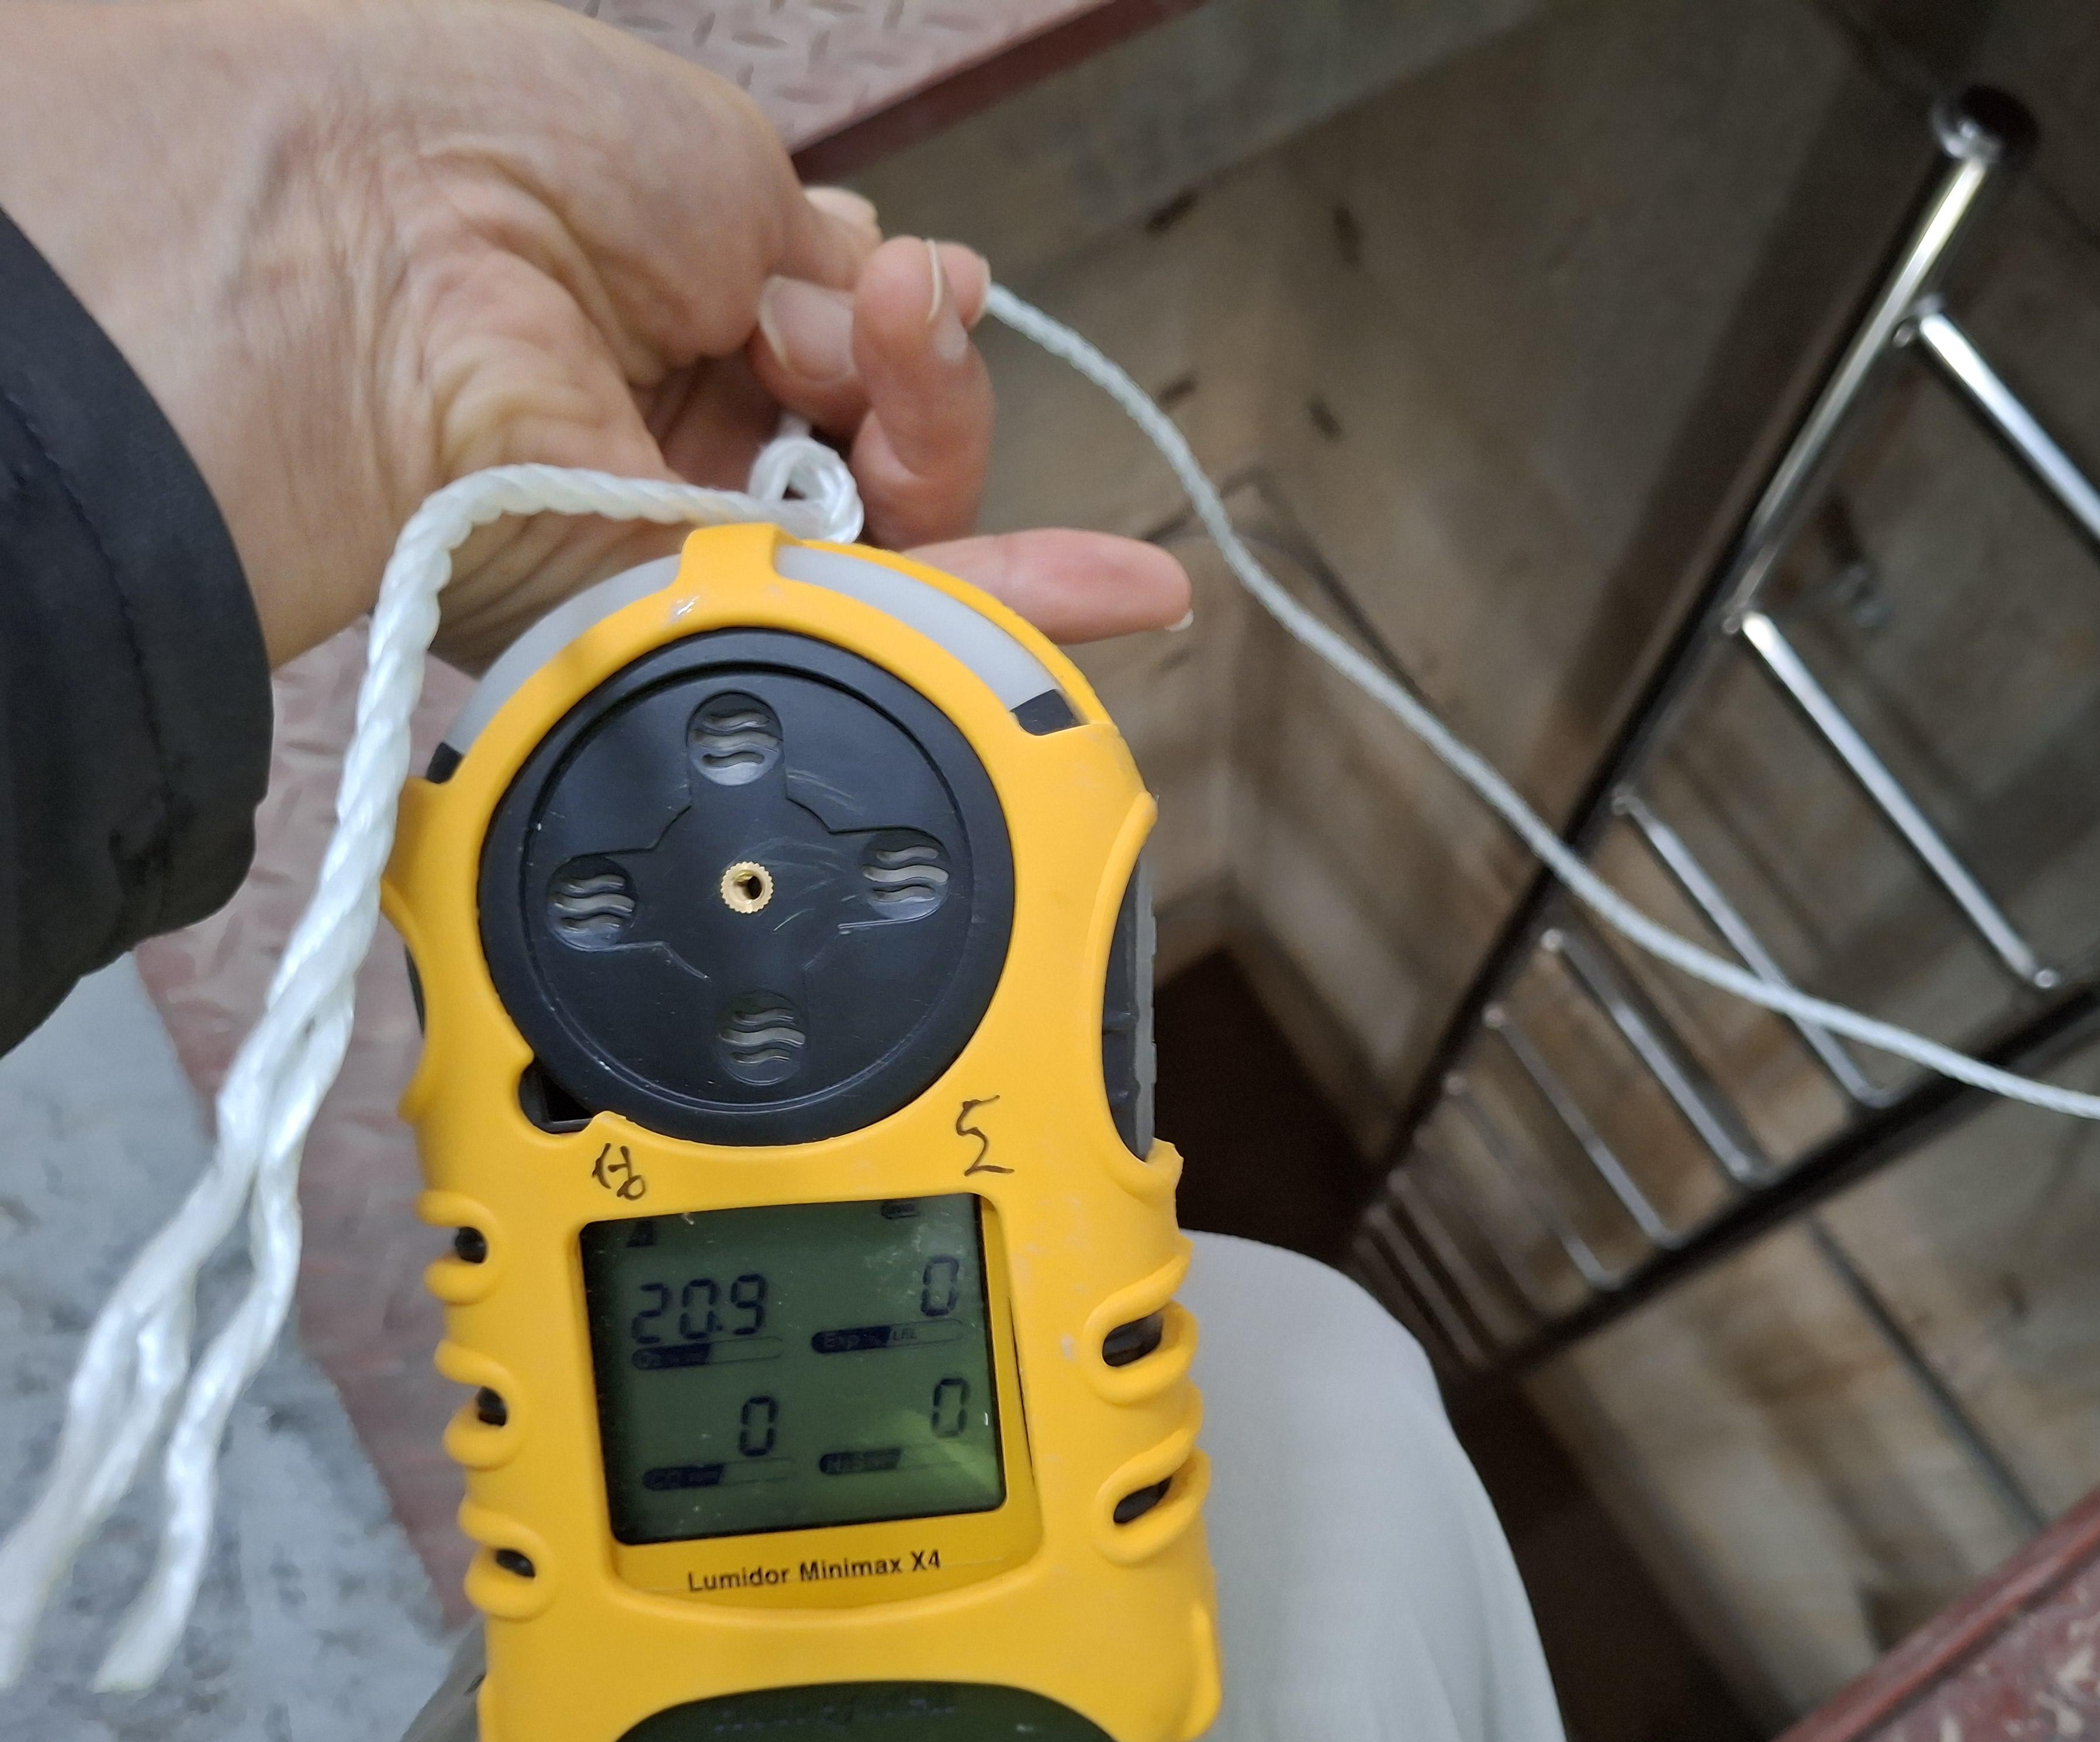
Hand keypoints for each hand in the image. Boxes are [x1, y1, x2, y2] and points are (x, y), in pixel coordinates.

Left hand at [0, 0, 1186, 670]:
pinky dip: (1010, 607)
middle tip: (884, 315)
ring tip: (900, 356)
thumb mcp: (711, 161)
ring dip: (940, 434)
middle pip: (886, 449)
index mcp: (673, 314)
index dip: (899, 328)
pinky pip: (882, 629)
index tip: (903, 287)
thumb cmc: (505, 151)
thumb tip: (931, 290)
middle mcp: (682, 436)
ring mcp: (695, 540)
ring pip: (901, 534)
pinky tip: (1124, 590)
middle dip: (919, 375)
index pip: (844, 356)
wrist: (372, 250)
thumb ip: (831, 253)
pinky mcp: (705, 627)